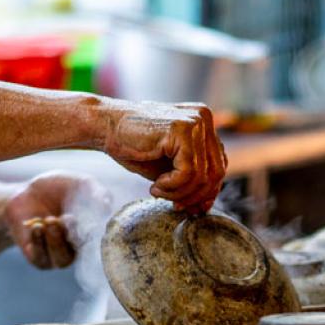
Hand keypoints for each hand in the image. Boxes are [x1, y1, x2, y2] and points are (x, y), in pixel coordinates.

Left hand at [3, 172, 111, 269]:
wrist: (24, 194)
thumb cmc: (56, 189)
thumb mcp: (80, 184)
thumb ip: (97, 192)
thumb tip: (107, 206)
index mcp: (91, 233)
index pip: (99, 240)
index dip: (95, 232)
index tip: (89, 219)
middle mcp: (77, 248)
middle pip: (83, 252)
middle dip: (75, 235)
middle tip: (68, 217)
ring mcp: (58, 256)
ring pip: (62, 260)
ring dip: (56, 240)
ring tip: (49, 220)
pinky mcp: (38, 259)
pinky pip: (42, 259)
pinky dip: (39, 242)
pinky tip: (37, 226)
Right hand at [103, 101, 226, 213]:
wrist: (105, 126)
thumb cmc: (134, 147)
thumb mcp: (169, 167)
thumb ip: (191, 179)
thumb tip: (206, 206)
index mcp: (204, 124)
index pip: (219, 166)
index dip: (206, 192)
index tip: (187, 206)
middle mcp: (204, 118)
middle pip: (216, 172)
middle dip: (195, 196)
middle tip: (175, 206)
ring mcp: (195, 121)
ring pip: (203, 175)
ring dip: (180, 193)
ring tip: (159, 192)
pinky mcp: (182, 128)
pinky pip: (188, 171)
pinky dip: (172, 185)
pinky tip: (155, 185)